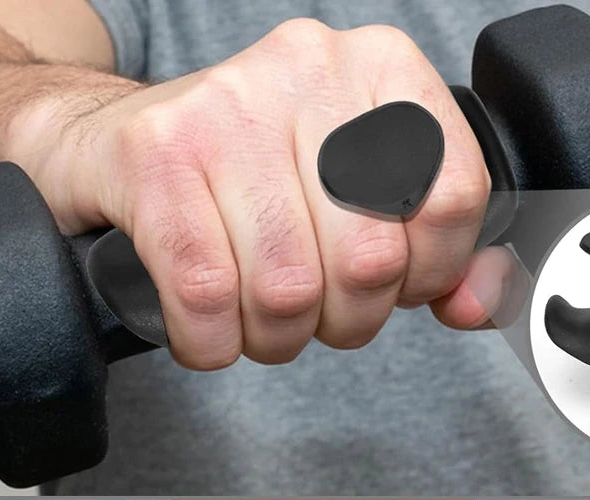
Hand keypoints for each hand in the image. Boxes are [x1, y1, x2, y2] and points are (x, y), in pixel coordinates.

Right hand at [11, 19, 510, 369]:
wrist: (110, 144)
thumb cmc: (244, 177)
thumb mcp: (357, 197)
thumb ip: (434, 251)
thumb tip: (480, 303)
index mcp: (378, 69)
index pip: (452, 197)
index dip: (426, 274)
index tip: (391, 285)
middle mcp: (306, 70)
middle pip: (369, 259)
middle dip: (342, 320)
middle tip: (312, 310)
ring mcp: (225, 108)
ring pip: (287, 288)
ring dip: (273, 337)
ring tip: (256, 315)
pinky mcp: (155, 158)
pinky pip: (208, 296)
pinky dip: (211, 340)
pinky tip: (208, 327)